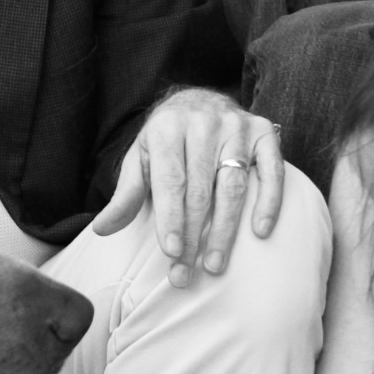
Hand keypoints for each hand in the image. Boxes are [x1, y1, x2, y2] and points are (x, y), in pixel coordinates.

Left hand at [91, 88, 283, 287]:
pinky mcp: (263, 132)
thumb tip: (102, 229)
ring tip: (215, 264)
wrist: (199, 99)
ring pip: (233, 185)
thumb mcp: (141, 159)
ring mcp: (237, 127)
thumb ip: (126, 194)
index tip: (172, 252)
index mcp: (167, 128)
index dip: (171, 218)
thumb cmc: (167, 140)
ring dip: (225, 230)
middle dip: (193, 236)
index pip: (170, 181)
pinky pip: (271, 170)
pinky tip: (260, 231)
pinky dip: (268, 201)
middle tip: (186, 273)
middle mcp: (203, 123)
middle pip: (200, 190)